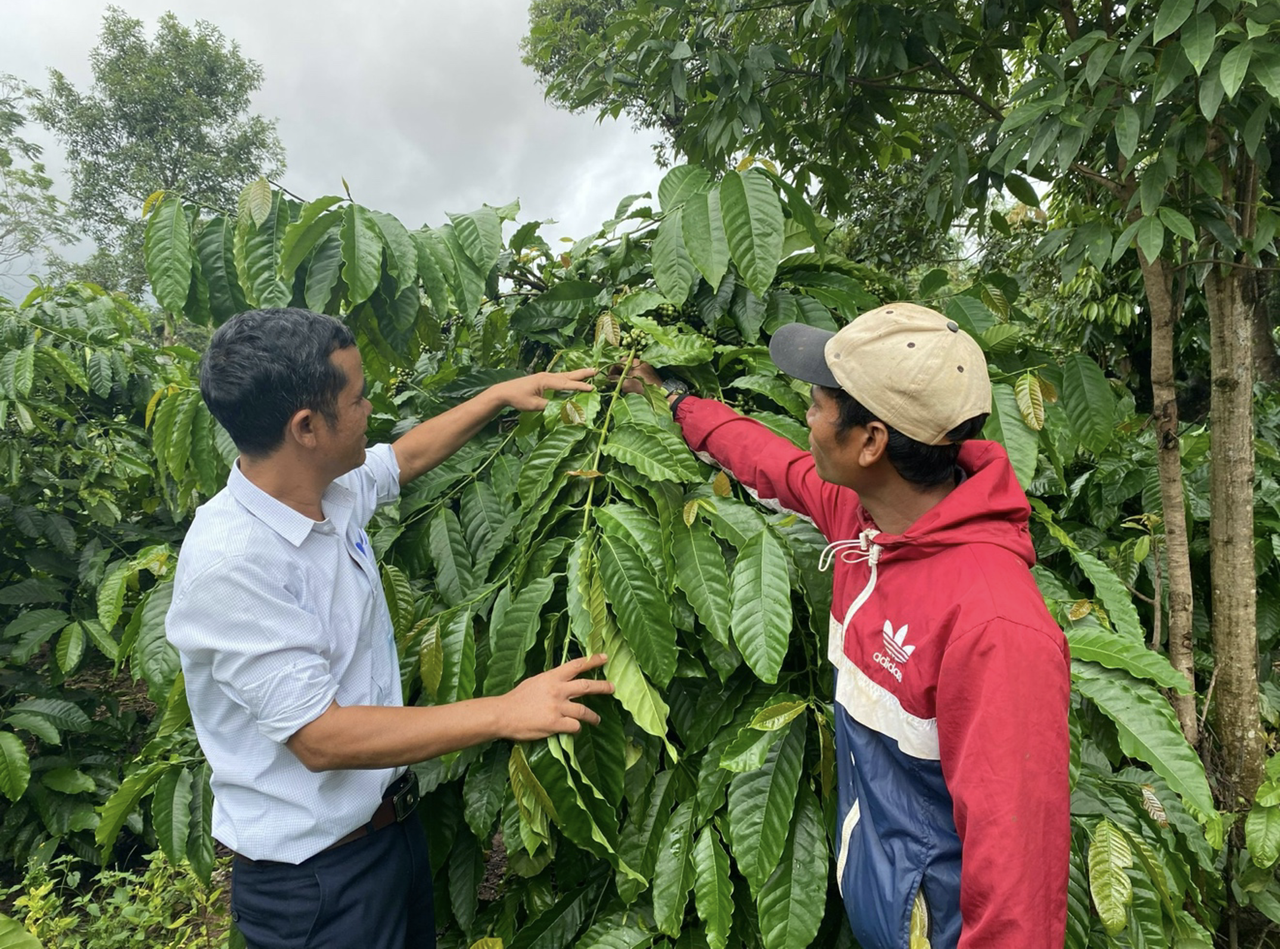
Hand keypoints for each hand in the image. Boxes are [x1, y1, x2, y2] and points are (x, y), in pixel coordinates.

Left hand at [492, 368, 596, 411]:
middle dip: (583, 374)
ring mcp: (545, 377)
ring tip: (590, 372)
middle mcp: (547, 376)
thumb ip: (550, 406)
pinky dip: (570, 378)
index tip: (591, 388)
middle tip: (596, 370)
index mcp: (546, 380)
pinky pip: (560, 378)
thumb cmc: (517, 398)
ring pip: (565, 375)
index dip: (579, 387)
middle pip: (569, 375)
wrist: (504, 391)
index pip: (566, 384)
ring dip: (578, 374)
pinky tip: (573, 379)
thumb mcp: (534, 405)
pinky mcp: (543, 380)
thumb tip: (564, 408)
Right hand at [499, 653, 615, 740]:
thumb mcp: (534, 682)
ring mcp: (557, 707)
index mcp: (551, 677)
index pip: (576, 665)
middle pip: (586, 686)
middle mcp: (557, 690)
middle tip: (612, 687)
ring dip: (593, 716)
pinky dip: (577, 728)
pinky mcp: (555, 724)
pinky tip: (575, 730)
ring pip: (584, 711)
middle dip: (602, 687)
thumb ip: (550, 682)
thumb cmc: (516, 699)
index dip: (592, 661)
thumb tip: (561, 682)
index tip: (604, 658)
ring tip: (597, 719)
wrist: (503, 714)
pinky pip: (574, 726)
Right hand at [606, 358, 662, 395]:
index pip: (618, 362)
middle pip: (624, 365)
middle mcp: (640, 361)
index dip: (612, 370)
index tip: (609, 378)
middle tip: (614, 381)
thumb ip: (615, 379)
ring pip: (630, 369)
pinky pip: (636, 373)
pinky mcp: (649, 372)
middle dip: (618, 372)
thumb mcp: (625, 384)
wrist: (659, 393)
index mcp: (633, 362)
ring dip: (624, 375)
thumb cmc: (641, 388)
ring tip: (621, 384)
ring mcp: (645, 366)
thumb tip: (608, 378)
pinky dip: (631, 377)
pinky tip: (630, 385)